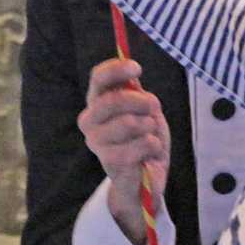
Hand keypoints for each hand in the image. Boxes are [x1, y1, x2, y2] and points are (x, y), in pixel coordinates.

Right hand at [78, 59, 169, 243]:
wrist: (147, 175)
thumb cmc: (144, 133)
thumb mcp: (143, 106)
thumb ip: (135, 90)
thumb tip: (132, 72)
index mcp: (97, 100)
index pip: (98, 78)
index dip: (117, 70)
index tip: (137, 69)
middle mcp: (89, 120)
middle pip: (113, 100)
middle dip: (141, 101)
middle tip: (154, 106)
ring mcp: (96, 142)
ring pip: (128, 122)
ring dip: (149, 125)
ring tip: (150, 132)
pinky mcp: (109, 163)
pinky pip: (139, 145)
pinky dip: (153, 145)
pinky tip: (150, 151)